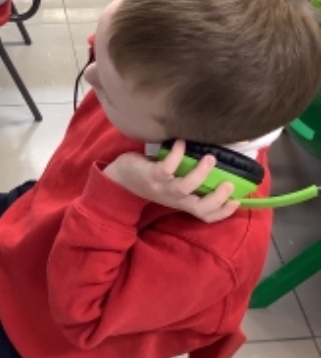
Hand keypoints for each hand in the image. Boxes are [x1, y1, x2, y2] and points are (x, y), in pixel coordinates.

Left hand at [103, 140, 240, 222]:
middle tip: (230, 184)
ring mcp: (162, 187)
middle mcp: (174, 198)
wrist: (119, 177)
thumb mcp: (172, 182)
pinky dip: (175, 155)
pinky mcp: (151, 175)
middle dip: (217, 199)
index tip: (238, 201)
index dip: (223, 212)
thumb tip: (215, 162)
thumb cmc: (150, 177)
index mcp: (181, 201)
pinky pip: (166, 168)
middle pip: (199, 208)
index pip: (205, 215)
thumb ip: (190, 177)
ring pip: (184, 188)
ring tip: (211, 158)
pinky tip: (181, 142)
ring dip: (199, 174)